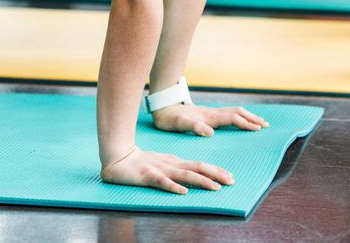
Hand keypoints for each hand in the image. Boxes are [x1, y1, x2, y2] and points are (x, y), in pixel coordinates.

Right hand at [100, 145, 233, 193]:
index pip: (200, 165)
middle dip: (216, 175)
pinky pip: (162, 182)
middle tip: (232, 181)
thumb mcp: (164, 163)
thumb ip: (178, 168)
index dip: (216, 170)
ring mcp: (160, 170)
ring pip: (185, 175)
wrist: (117, 156)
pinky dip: (174, 187)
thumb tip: (195, 174)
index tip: (230, 177)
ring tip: (215, 188)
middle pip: (198, 168)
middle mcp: (172, 165)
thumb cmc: (141, 161)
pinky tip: (184, 192)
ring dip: (202, 181)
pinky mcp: (148, 176)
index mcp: (176, 162)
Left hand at [152, 103, 268, 136]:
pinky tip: (239, 121)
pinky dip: (238, 117)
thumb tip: (210, 133)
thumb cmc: (169, 118)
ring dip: (247, 116)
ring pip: (233, 112)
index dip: (245, 123)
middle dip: (252, 118)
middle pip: (237, 113)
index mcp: (209, 117)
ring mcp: (210, 113)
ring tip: (258, 122)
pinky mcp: (207, 115)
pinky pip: (227, 114)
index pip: (232, 119)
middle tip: (265, 125)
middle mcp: (212, 113)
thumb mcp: (179, 124)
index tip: (258, 129)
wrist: (162, 106)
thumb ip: (194, 127)